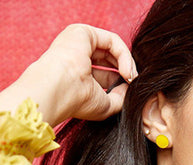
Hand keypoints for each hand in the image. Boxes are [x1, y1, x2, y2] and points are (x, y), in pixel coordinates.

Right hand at [0, 24, 137, 126]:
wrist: (59, 90)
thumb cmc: (77, 101)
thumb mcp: (104, 105)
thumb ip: (120, 98)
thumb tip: (131, 89)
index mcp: (77, 74)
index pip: (105, 74)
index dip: (119, 81)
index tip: (130, 92)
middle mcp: (76, 56)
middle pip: (110, 59)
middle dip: (126, 71)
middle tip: (133, 84)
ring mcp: (79, 42)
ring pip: (112, 49)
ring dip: (127, 64)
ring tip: (131, 79)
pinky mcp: (83, 32)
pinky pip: (112, 41)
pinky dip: (124, 55)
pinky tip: (126, 71)